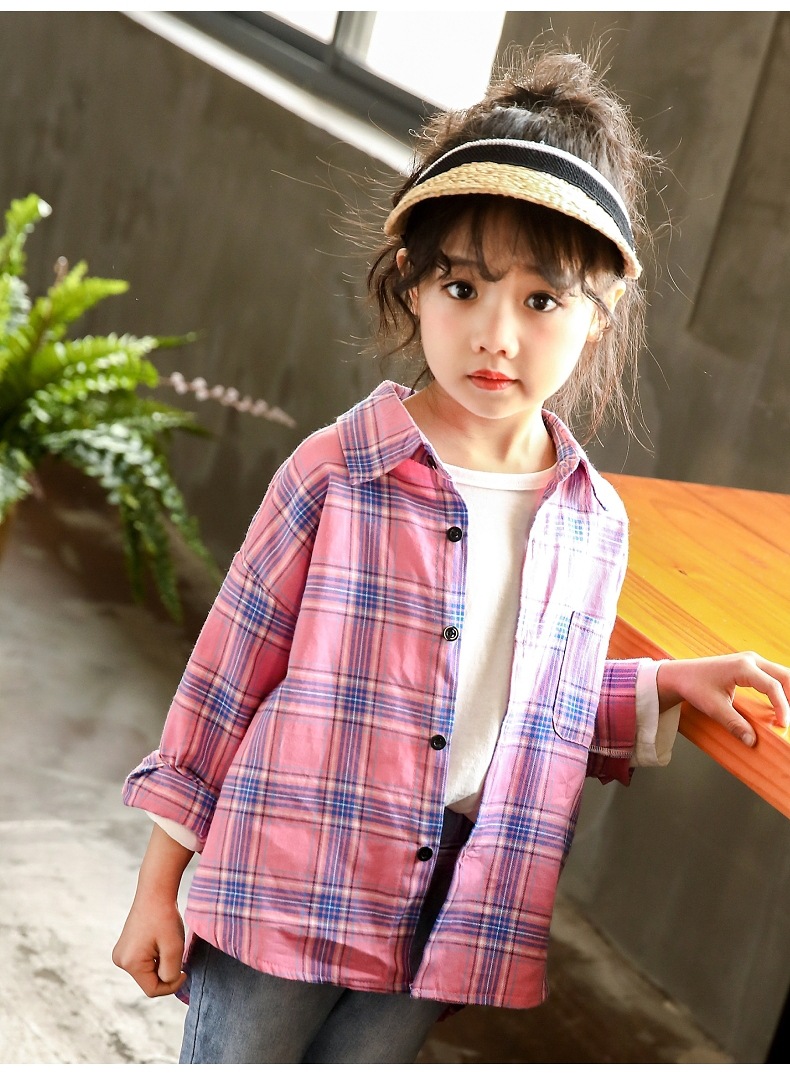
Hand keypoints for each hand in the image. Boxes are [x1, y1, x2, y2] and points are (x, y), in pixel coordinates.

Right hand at [112, 893, 186, 997]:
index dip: (172, 985)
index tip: (184, 971)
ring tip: (166, 942)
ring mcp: (121, 953)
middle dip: (165, 971)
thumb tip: (167, 983)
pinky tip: (160, 940)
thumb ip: (170, 972)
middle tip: (174, 950)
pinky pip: (143, 962)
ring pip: (147, 972)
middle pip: (149, 981)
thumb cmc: (165, 918)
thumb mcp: (174, 948)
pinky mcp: (125, 947)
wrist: (155, 892)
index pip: (153, 990)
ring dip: (161, 963)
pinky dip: (155, 957)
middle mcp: (120, 961)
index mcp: (130, 963)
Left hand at [656, 652, 789, 746]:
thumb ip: (734, 724)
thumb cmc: (694, 686)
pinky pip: (773, 675)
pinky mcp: (750, 665)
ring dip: (788, 692)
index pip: (773, 686)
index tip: (783, 725)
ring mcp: (751, 660)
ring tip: (786, 713)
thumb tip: (751, 740)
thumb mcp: (713, 707)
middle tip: (788, 719)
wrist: (681, 674)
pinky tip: (781, 703)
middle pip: (784, 676)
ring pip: (781, 673)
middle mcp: (750, 659)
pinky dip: (781, 688)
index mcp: (743, 667)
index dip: (782, 707)